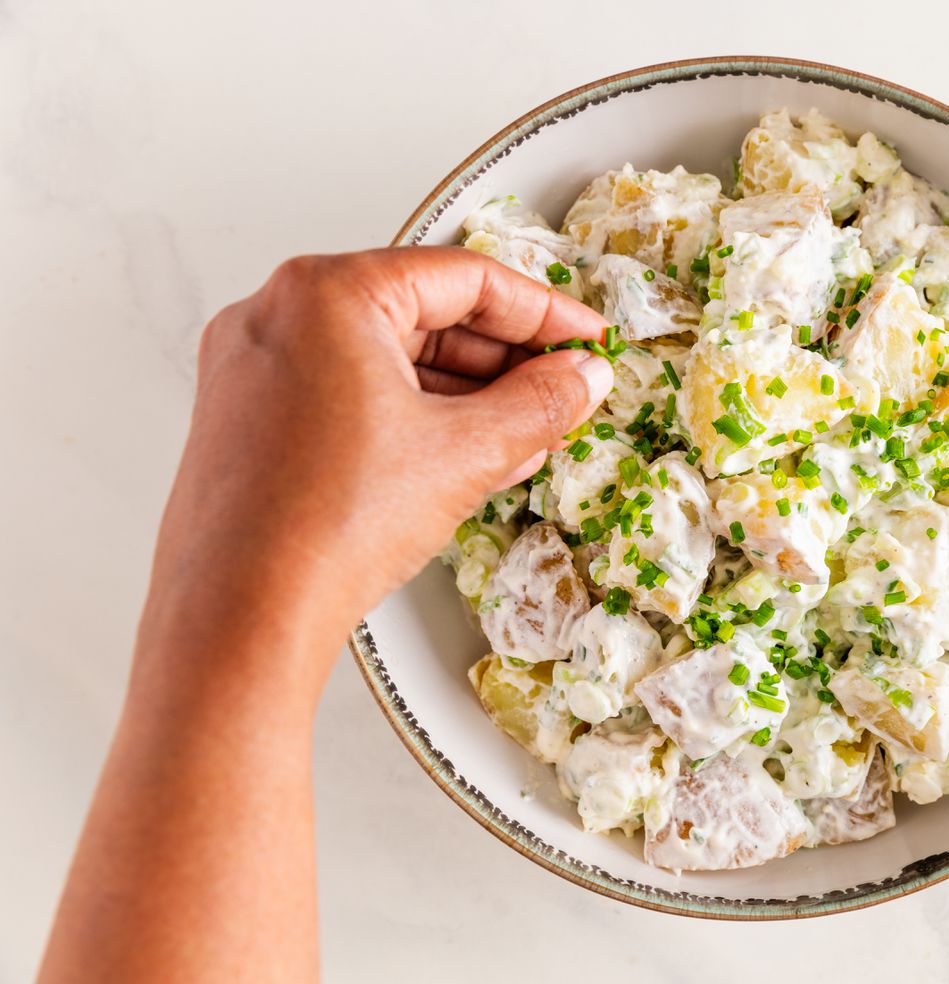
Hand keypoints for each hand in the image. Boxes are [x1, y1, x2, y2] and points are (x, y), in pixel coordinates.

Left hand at [148, 247, 612, 676]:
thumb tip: (583, 378)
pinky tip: (465, 455)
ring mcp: (255, 368)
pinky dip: (412, 416)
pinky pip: (349, 394)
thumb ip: (540, 403)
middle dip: (503, 358)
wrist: (240, 618)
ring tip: (527, 432)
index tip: (584, 337)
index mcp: (326, 293)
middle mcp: (278, 314)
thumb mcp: (465, 453)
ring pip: (385, 358)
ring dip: (464, 392)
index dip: (543, 309)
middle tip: (563, 388)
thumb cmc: (327, 526)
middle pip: (421, 312)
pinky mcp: (249, 420)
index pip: (463, 277)